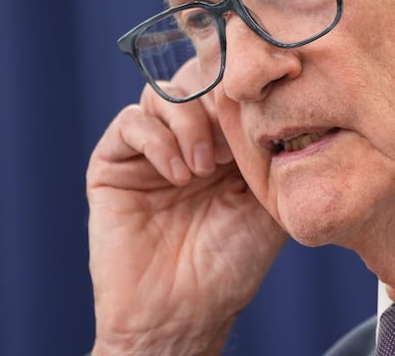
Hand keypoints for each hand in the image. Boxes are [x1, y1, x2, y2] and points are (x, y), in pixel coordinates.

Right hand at [87, 63, 286, 354]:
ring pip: (162, 94)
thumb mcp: (269, 203)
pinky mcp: (114, 163)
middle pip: (194, 81)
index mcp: (225, 144)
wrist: (181, 313)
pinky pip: (130, 123)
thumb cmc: (231, 266)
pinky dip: (158, 139)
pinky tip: (179, 174)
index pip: (229, 89)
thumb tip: (280, 105)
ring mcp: (149, 150)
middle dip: (215, 99)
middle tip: (231, 136)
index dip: (243, 87)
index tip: (262, 101)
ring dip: (189, 122)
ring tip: (205, 167)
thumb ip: (272, 154)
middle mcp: (186, 140)